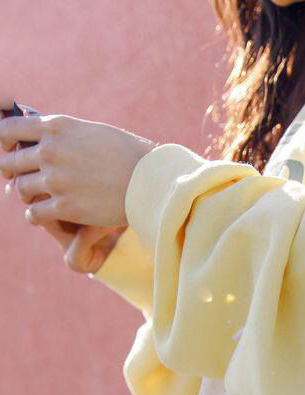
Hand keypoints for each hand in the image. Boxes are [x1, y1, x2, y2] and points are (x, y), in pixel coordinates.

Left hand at [0, 110, 154, 228]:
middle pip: (10, 162)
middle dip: (14, 171)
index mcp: (55, 127)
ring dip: (27, 194)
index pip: (7, 129)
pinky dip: (35, 215)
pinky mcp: (64, 207)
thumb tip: (40, 133)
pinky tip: (43, 215)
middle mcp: (50, 151)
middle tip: (25, 178)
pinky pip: (33, 213)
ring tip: (38, 197)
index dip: (5, 142)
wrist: (150, 182)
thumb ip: (63, 133)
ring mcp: (55, 180)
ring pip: (21, 188)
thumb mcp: (91, 131)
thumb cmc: (127, 155)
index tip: (13, 151)